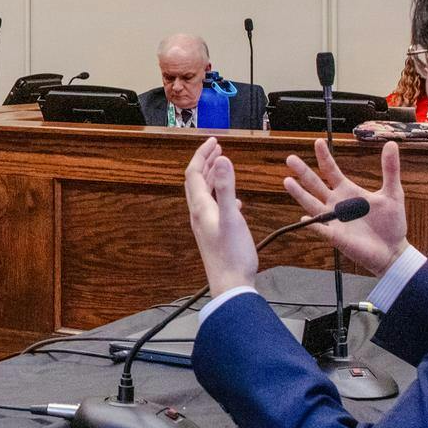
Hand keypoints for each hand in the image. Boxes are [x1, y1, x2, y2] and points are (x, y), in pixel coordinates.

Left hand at [184, 138, 258, 297]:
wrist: (231, 285)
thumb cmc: (232, 255)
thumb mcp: (231, 217)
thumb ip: (226, 188)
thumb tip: (222, 160)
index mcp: (201, 208)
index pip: (194, 173)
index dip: (202, 155)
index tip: (214, 141)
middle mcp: (199, 214)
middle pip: (196, 182)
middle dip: (206, 162)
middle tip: (217, 149)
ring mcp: (206, 225)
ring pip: (205, 194)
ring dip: (212, 178)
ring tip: (223, 166)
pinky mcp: (214, 234)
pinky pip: (215, 209)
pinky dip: (221, 197)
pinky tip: (234, 201)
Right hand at [281, 139, 408, 274]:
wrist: (392, 249)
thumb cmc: (391, 222)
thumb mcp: (393, 193)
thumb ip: (390, 169)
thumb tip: (391, 144)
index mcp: (348, 191)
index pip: (331, 171)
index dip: (324, 157)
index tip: (317, 142)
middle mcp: (336, 204)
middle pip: (315, 185)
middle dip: (303, 172)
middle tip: (290, 159)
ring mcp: (334, 220)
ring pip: (312, 204)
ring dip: (300, 194)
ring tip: (287, 181)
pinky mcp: (336, 237)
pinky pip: (321, 229)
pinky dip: (313, 225)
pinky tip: (303, 218)